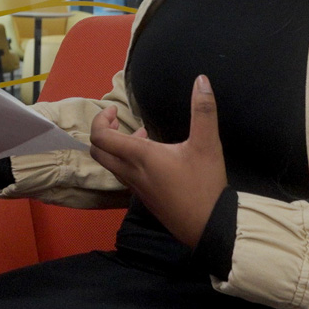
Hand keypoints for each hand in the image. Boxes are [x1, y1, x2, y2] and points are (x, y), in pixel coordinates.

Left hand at [88, 76, 226, 248]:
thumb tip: (201, 79)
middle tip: (118, 120)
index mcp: (139, 157)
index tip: (115, 110)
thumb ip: (203, 111)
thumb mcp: (207, 145)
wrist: (211, 229)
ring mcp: (137, 188)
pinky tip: (152, 156)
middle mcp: (131, 173)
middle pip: (98, 152)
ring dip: (116, 146)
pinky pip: (124, 176)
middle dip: (102, 132)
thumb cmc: (205, 185)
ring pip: (111, 165)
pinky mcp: (146, 199)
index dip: (100, 120)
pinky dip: (127, 160)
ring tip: (140, 134)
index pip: (100, 138)